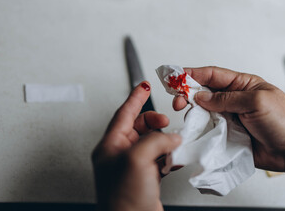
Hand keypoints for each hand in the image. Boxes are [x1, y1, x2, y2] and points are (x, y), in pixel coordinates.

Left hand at [92, 82, 181, 210]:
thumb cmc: (124, 201)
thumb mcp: (136, 160)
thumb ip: (155, 140)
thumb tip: (170, 137)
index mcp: (110, 146)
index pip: (124, 113)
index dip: (136, 97)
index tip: (144, 85)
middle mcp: (119, 155)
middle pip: (139, 127)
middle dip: (155, 122)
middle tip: (166, 122)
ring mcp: (133, 167)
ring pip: (151, 142)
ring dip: (164, 141)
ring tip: (172, 144)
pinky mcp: (146, 178)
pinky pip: (159, 158)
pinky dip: (168, 155)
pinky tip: (174, 158)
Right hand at [173, 66, 284, 171]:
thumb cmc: (282, 121)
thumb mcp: (256, 102)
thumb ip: (226, 98)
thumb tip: (200, 97)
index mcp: (241, 84)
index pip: (212, 75)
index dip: (192, 74)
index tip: (175, 76)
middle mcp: (232, 99)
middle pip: (203, 93)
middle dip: (187, 94)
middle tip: (177, 101)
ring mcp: (227, 117)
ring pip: (202, 111)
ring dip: (191, 112)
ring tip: (186, 116)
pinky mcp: (225, 134)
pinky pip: (207, 129)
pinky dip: (197, 129)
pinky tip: (191, 130)